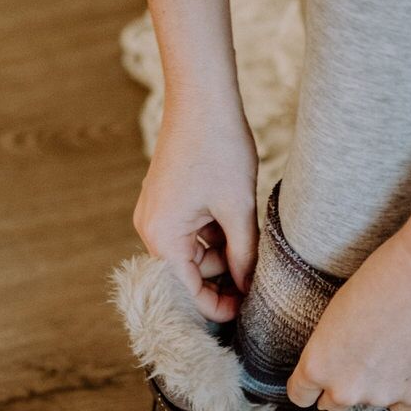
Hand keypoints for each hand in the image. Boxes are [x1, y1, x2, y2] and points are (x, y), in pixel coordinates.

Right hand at [133, 92, 258, 321]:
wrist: (202, 98)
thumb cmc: (219, 149)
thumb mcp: (238, 209)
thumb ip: (244, 256)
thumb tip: (247, 289)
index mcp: (162, 237)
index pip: (189, 291)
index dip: (219, 305)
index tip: (247, 312)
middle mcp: (150, 229)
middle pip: (190, 272)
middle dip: (224, 273)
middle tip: (260, 269)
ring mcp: (156, 213)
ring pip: (194, 250)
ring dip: (222, 250)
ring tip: (249, 230)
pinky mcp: (166, 200)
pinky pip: (191, 231)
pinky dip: (214, 232)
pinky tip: (236, 216)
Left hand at [286, 233, 410, 410]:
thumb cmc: (382, 279)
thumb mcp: (335, 314)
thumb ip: (329, 351)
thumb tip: (335, 368)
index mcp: (318, 365)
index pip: (300, 395)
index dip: (309, 387)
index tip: (316, 382)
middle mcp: (345, 388)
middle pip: (332, 403)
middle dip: (342, 385)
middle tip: (360, 356)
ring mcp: (381, 396)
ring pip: (370, 402)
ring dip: (377, 385)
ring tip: (393, 347)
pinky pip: (402, 405)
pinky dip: (405, 390)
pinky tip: (410, 360)